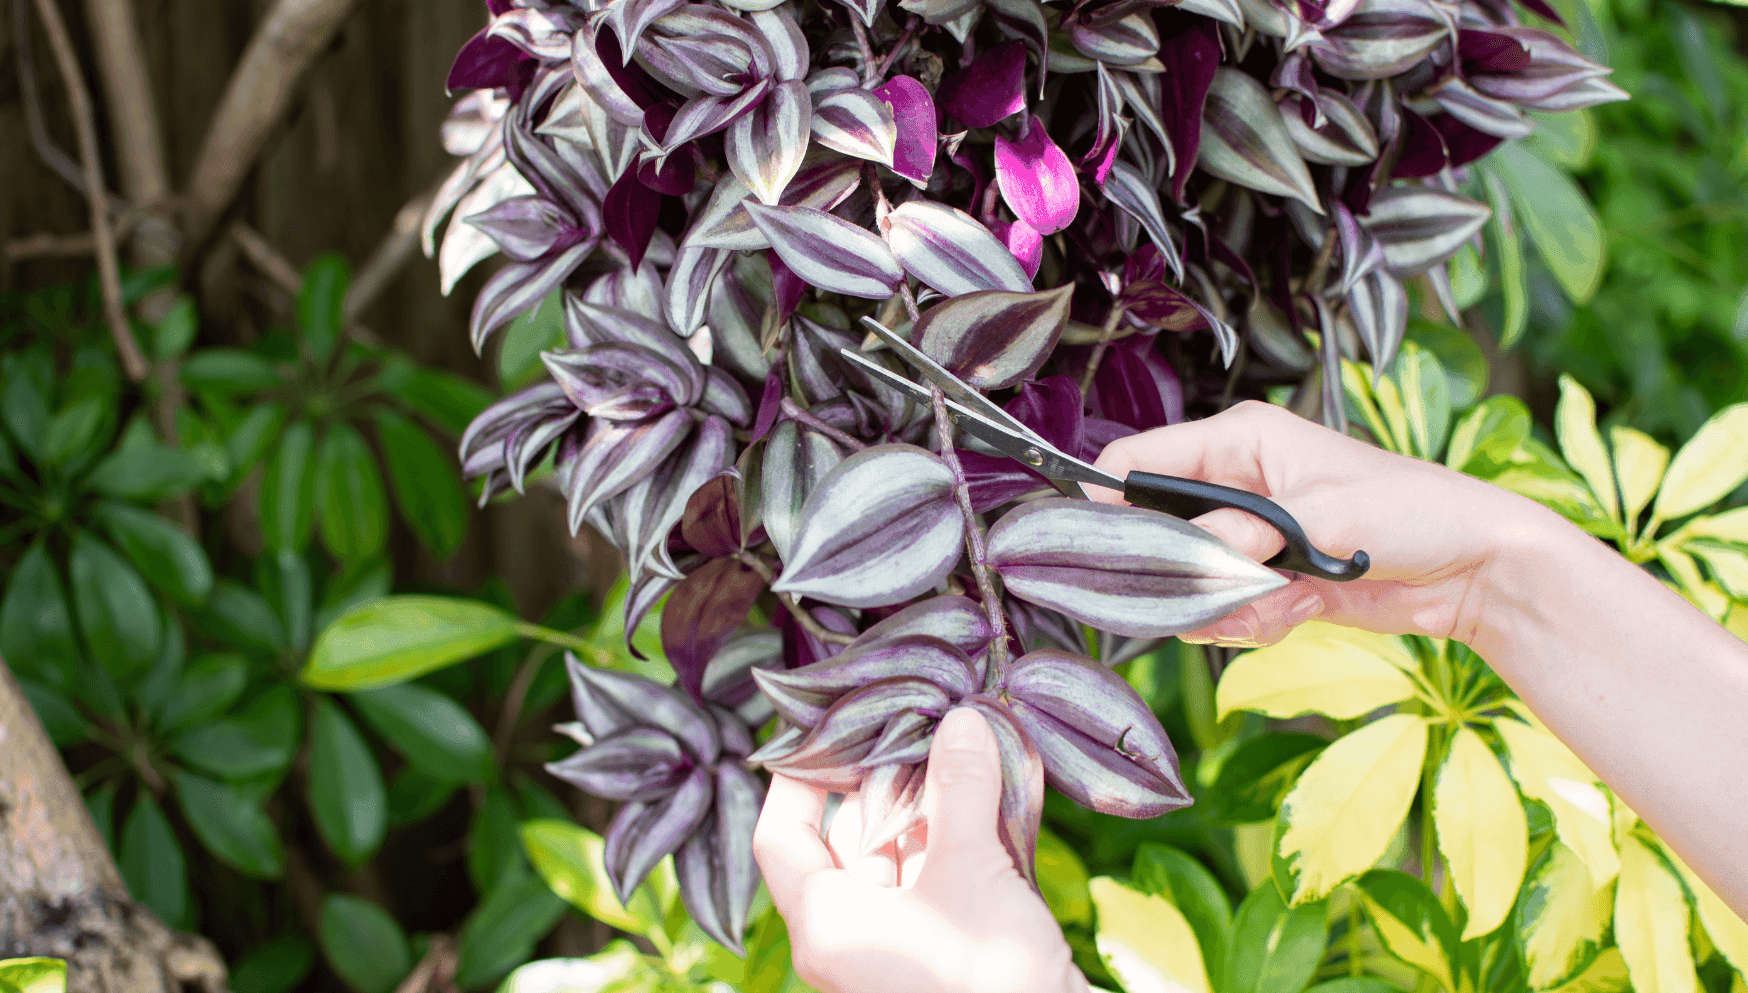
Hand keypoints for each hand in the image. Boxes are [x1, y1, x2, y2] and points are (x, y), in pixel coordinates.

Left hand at [752, 708, 1088, 992]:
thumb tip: (961, 720)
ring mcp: (898, 946)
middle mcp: (849, 937)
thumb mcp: (971, 870)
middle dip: (888, 778)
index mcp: (825, 924)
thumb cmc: (989, 978)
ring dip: (932, 803)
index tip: (837, 727)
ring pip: (899, 855)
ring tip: (964, 743)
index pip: (781, 836)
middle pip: (847, 837)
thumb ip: (960, 789)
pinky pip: (937, 879)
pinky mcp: (943, 951)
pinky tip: (993, 790)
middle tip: (923, 720)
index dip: (800, 777)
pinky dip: (959, 837)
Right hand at [1090, 400, 1564, 647]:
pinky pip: (1227, 610)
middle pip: (1156, 532)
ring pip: (1190, 582)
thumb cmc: (1411, 512)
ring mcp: (1251, 535)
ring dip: (1229, 603)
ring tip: (1286, 599)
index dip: (1110, 501)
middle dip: (1184, 572)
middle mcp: (1235, 484)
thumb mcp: (1323, 516)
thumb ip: (1244, 535)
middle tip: (1223, 588)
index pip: (1139, 460)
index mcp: (1240, 441)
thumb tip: (1186, 558)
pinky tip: (1301, 611)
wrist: (1474, 568)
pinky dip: (1256, 621)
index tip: (1107, 552)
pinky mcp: (1270, 579)